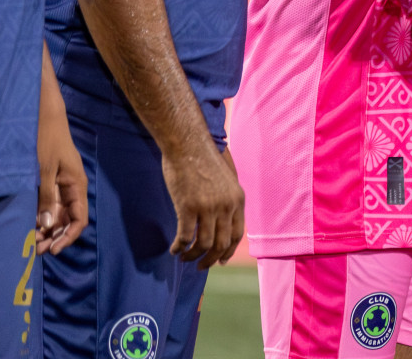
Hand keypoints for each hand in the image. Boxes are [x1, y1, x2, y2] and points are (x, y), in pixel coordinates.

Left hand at [36, 109, 87, 254]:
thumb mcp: (45, 169)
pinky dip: (41, 218)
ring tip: (32, 242)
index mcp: (76, 186)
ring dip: (48, 230)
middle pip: (68, 220)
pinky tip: (30, 226)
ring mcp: (60, 186)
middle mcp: (71, 189)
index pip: (79, 219)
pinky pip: (49, 206)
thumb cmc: (47, 140)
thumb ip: (47, 196)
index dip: (68, 236)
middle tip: (37, 250)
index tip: (53, 249)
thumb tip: (48, 224)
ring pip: (58, 215)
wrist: (44, 117)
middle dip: (55, 237)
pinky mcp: (49, 182)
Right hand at [162, 142, 244, 268]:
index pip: (237, 234)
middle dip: (210, 260)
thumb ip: (228, 198)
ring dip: (193, 256)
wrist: (188, 145)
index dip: (228, 251)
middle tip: (199, 266)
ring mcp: (208, 208)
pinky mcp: (188, 207)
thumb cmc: (204, 160)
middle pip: (221, 244)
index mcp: (238, 199)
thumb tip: (224, 219)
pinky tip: (173, 249)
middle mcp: (226, 206)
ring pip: (203, 245)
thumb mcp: (227, 179)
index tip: (219, 261)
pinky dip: (179, 247)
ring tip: (183, 257)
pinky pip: (185, 237)